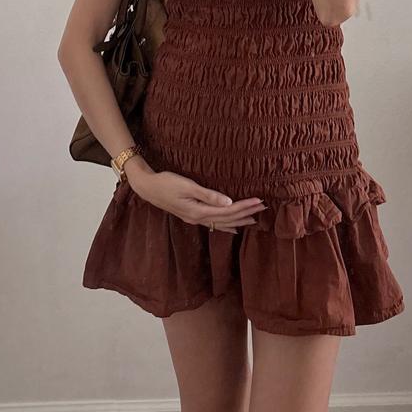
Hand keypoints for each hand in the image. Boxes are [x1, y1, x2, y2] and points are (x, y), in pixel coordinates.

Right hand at [135, 170, 267, 233]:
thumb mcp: (187, 186)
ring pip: (222, 223)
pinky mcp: (192, 215)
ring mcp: (195, 219)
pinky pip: (214, 223)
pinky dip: (226, 225)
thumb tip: (229, 202)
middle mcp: (198, 218)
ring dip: (239, 220)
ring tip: (255, 218)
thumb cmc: (166, 183)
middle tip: (264, 208)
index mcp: (198, 211)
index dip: (245, 206)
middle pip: (228, 219)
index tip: (260, 201)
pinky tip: (233, 228)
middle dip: (247, 214)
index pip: (228, 211)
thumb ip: (208, 195)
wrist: (148, 187)